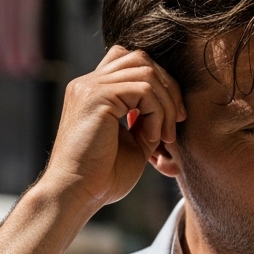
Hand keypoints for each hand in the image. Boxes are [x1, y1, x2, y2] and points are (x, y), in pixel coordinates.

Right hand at [36, 46, 186, 213]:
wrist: (77, 195)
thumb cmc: (103, 177)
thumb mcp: (134, 142)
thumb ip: (148, 118)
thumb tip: (172, 104)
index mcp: (94, 91)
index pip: (131, 62)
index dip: (158, 83)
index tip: (171, 118)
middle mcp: (88, 83)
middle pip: (141, 58)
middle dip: (168, 87)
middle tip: (176, 121)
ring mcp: (89, 87)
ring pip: (146, 72)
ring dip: (166, 104)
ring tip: (164, 136)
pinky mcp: (95, 96)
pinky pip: (143, 89)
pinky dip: (157, 113)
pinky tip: (151, 138)